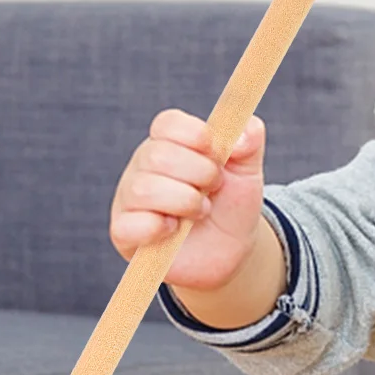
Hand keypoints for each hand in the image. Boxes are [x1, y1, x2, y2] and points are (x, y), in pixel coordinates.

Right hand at [109, 109, 266, 289]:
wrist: (229, 250)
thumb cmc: (231, 204)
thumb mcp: (247, 169)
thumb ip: (250, 139)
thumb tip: (238, 137)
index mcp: (169, 142)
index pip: (168, 124)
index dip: (195, 136)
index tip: (218, 154)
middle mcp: (143, 165)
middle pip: (158, 155)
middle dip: (199, 174)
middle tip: (214, 189)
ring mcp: (130, 198)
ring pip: (144, 189)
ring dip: (184, 202)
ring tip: (201, 212)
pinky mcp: (125, 232)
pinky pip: (127, 225)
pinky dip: (155, 227)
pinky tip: (173, 229)